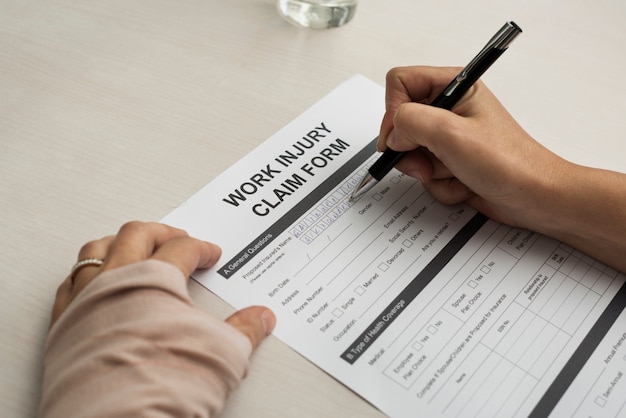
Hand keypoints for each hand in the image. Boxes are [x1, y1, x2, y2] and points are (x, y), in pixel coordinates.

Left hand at [52, 221, 275, 348]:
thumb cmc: (163, 383)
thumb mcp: (223, 352)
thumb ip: (245, 329)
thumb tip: (260, 318)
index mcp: (155, 278)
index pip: (182, 248)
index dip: (202, 248)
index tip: (210, 254)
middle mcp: (115, 280)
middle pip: (137, 235)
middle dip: (162, 232)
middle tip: (178, 237)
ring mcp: (84, 300)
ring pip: (97, 250)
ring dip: (119, 242)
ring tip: (131, 245)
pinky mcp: (63, 324)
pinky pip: (70, 282)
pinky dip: (85, 272)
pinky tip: (91, 279)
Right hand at [378, 66, 568, 229]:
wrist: (534, 197)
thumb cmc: (508, 162)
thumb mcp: (451, 133)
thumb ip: (411, 122)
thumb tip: (392, 133)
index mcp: (454, 86)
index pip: (401, 83)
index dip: (394, 111)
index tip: (400, 136)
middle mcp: (450, 108)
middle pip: (401, 122)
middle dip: (411, 149)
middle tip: (427, 161)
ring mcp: (449, 136)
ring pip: (411, 151)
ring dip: (428, 170)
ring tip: (454, 173)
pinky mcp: (451, 161)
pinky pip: (425, 172)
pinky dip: (440, 184)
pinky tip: (463, 183)